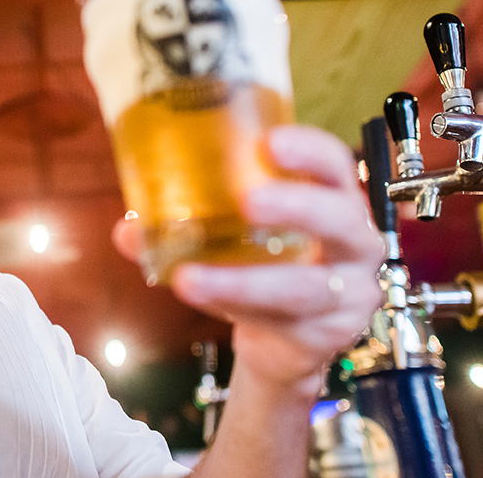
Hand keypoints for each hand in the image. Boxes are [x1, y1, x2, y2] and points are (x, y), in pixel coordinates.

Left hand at [113, 125, 384, 395]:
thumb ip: (185, 225)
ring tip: (190, 278)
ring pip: (305, 286)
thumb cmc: (264, 268)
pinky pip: (285, 322)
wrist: (287, 342)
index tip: (270, 141)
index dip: (309, 151)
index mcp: (334, 199)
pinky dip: (237, 309)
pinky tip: (204, 299)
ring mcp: (350, 292)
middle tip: (250, 201)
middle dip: (297, 206)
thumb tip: (128, 228)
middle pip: (341, 218)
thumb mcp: (233, 238)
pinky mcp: (332, 334)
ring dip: (243, 280)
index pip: (335, 164)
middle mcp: (354, 242)